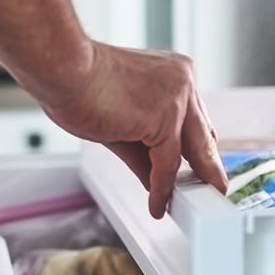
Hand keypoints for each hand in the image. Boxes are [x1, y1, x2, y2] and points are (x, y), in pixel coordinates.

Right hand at [40, 42, 227, 218]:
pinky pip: (168, 163)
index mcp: (173, 73)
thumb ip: (141, 151)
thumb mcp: (119, 121)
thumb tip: (153, 179)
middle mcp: (182, 81)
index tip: (197, 168)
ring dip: (187, 183)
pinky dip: (161, 187)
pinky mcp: (166, 118)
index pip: (194, 119)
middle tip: (211, 191)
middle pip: (202, 135)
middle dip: (206, 168)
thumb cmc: (78, 83)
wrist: (63, 69)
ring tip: (185, 206)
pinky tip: (157, 203)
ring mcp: (178, 98)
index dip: (196, 147)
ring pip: (191, 151)